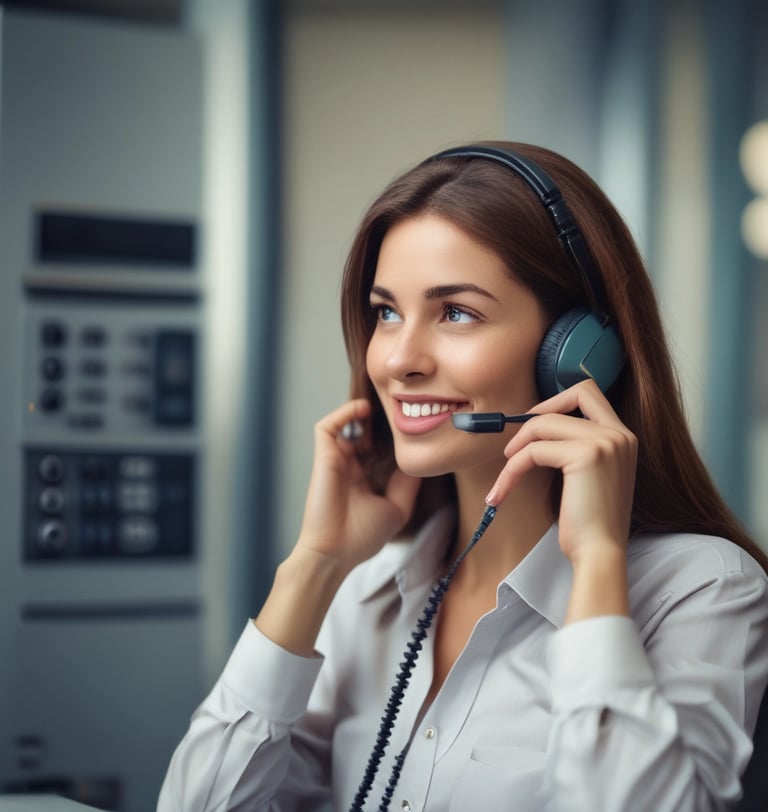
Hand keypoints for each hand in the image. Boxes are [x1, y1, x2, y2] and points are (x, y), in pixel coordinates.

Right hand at [296, 398, 420, 572]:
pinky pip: (327, 427)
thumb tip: (420, 462)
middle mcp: (351, 465)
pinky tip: (361, 409)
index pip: (379, 447)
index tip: (412, 424)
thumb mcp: (397, 508)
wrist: (335, 553)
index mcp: (366, 477)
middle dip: (380, 418)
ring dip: (361, 411)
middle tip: (399, 408)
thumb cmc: (362, 537)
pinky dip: (342, 413)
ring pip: (345, 424)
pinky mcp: (324, 457)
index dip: (392, 435)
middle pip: (364, 431)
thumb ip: (408, 484)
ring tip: (381, 403)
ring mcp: (337, 460)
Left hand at [486, 380, 636, 563]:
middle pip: (571, 395)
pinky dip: (512, 470)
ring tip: (504, 477)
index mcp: (623, 438)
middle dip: (536, 415)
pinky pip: (532, 452)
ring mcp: (605, 442)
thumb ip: (576, 448)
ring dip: (516, 451)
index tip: (534, 424)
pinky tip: (502, 491)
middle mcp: (619, 434)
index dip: (556, 401)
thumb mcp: (589, 477)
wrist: (600, 554)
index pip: (590, 393)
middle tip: (514, 445)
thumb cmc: (589, 523)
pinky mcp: (586, 455)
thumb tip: (535, 428)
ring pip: (543, 425)